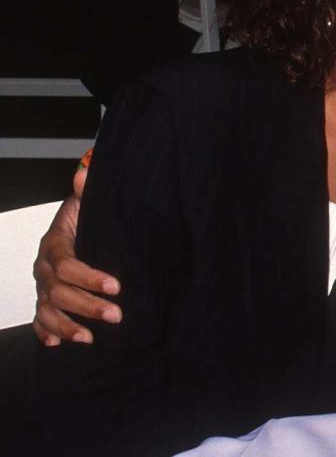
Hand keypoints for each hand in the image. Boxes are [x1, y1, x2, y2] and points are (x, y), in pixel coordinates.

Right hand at [32, 150, 122, 345]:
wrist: (79, 224)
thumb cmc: (89, 215)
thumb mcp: (90, 201)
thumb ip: (87, 189)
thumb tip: (85, 172)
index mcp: (55, 242)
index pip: (67, 264)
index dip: (89, 277)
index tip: (116, 285)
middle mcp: (44, 267)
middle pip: (58, 291)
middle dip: (86, 305)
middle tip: (116, 315)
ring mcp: (43, 285)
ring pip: (47, 310)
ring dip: (67, 326)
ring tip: (90, 338)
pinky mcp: (45, 299)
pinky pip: (39, 319)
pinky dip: (46, 333)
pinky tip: (58, 345)